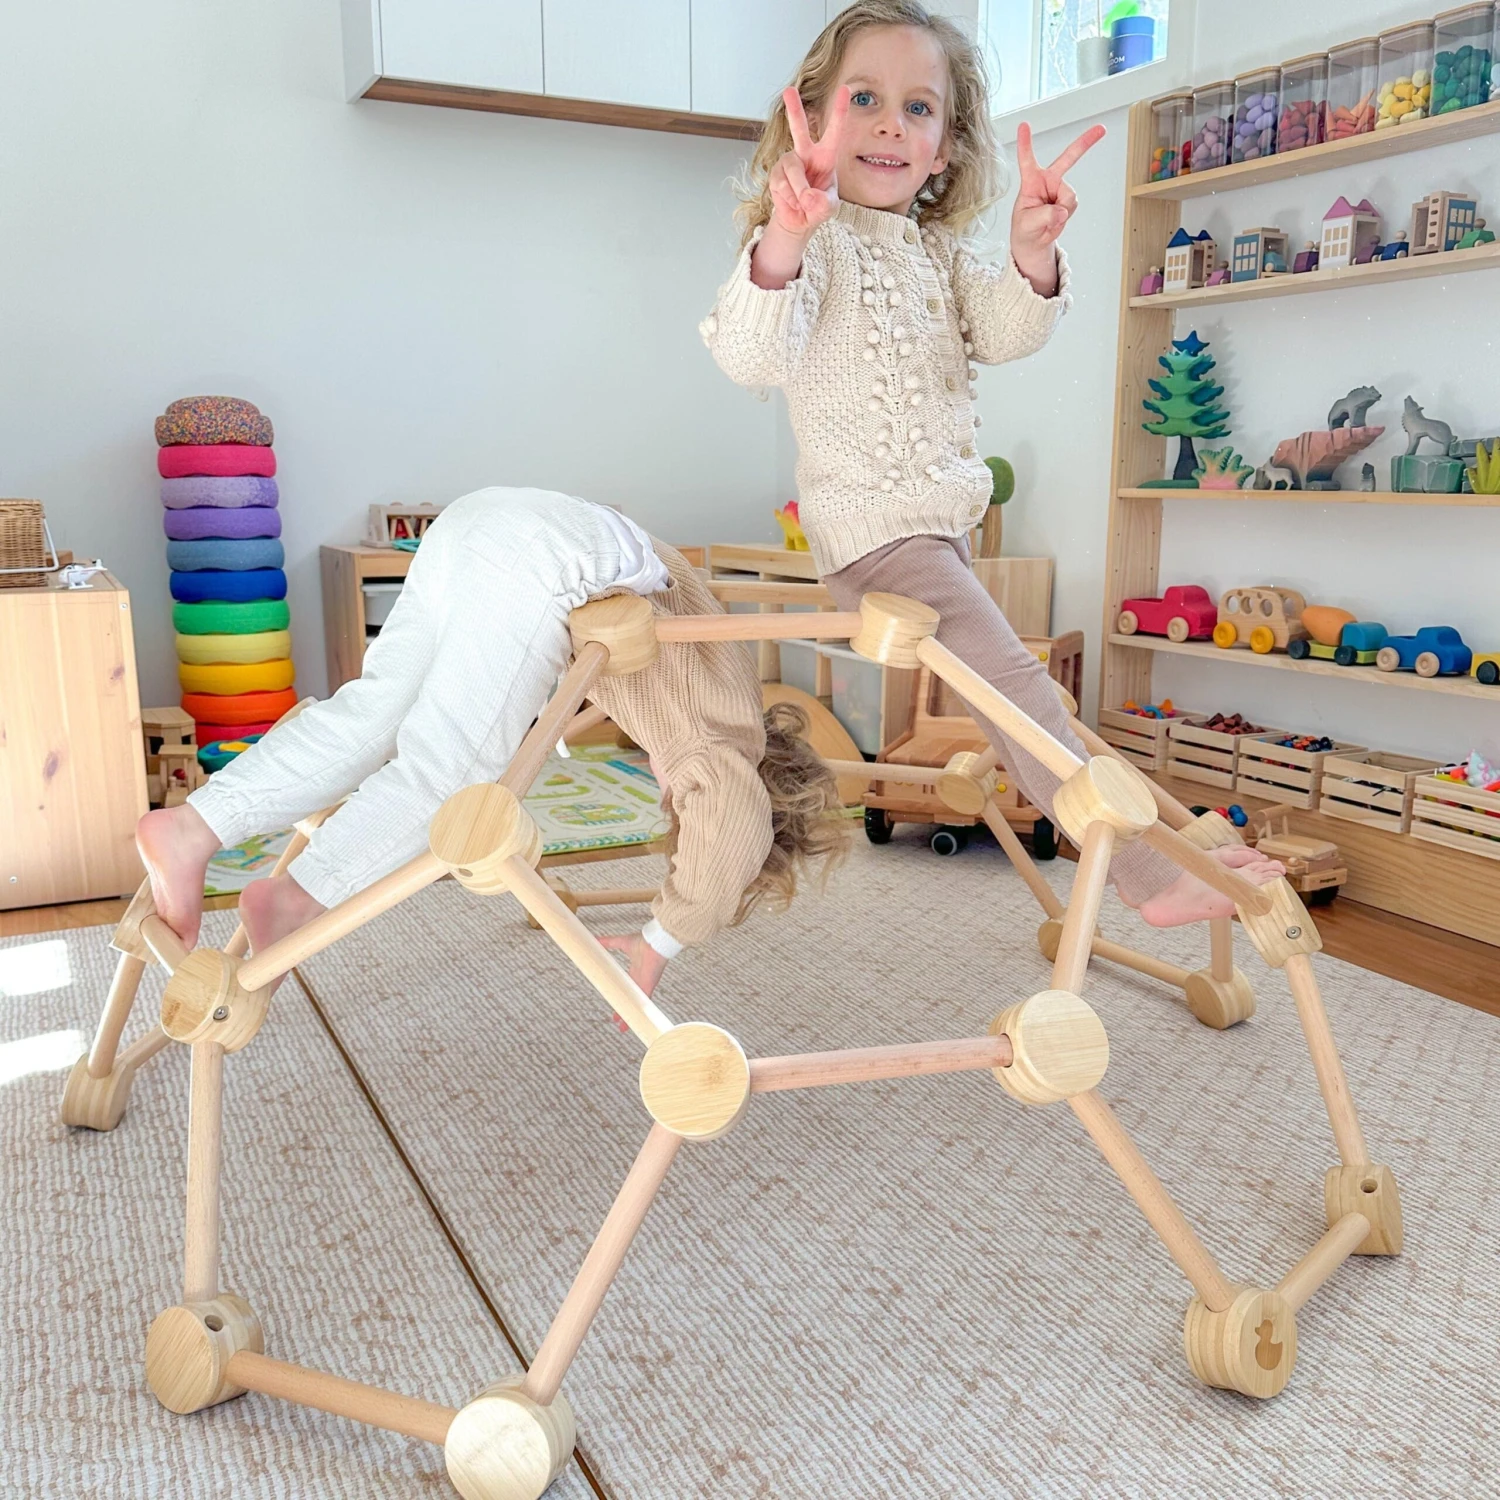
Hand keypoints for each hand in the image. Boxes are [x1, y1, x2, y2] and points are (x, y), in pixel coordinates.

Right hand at [598, 934, 668, 1025]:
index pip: (626, 987)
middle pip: (630, 1000)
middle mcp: (640, 981)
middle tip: (617, 1020)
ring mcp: (644, 986)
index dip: (620, 995)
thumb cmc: (643, 942)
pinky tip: (632, 1022)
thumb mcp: (621, 942)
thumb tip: (594, 939)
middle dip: (624, 1010)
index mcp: (635, 971)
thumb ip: (608, 942)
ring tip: (623, 1028)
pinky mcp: (647, 988)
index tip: (615, 1001)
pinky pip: (641, 1004)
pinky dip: (637, 1013)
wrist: (655, 943)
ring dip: (629, 1016)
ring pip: (635, 1006)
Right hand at [768, 85, 851, 236]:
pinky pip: (782, 186)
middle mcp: (805, 153)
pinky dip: (790, 200)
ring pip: (794, 172)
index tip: (845, 89)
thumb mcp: (829, 207)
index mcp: (825, 155)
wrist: (798, 220)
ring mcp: (788, 162)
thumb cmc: (818, 207)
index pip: (835, 131)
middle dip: (794, 110)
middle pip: (799, 128)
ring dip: (800, 192)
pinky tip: (793, 204)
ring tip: (803, 204)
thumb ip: (824, 203)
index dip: (840, 111)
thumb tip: (808, 197)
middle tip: (789, 90)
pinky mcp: (775, 174)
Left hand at [1009, 121, 1104, 292]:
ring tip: (1048, 220)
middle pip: (1067, 158)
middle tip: (1101, 129)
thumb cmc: (1024, 228)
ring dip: (1061, 211)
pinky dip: (1064, 216)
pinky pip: (1072, 206)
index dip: (1025, 143)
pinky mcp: (1067, 199)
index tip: (1023, 124)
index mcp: (1030, 180)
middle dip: (1085, 143)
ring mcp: (1059, 189)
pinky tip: (1055, 220)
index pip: (1026, 159)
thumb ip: (1043, 216)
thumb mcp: (1027, 224)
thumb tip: (1061, 211)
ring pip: (1070, 196)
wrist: (1033, 240)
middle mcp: (1047, 180)